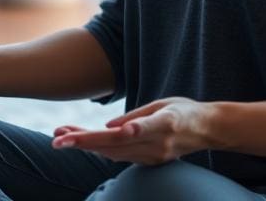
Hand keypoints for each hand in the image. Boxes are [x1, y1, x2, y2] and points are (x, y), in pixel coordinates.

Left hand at [51, 97, 215, 164]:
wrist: (208, 131)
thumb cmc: (184, 111)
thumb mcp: (164, 104)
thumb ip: (138, 116)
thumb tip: (110, 126)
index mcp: (165, 124)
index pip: (139, 129)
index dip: (124, 130)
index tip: (107, 130)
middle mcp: (157, 144)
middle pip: (116, 145)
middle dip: (84, 141)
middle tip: (57, 138)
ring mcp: (153, 156)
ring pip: (112, 153)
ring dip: (85, 145)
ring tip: (60, 134)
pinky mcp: (149, 162)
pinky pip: (119, 156)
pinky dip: (99, 149)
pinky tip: (80, 141)